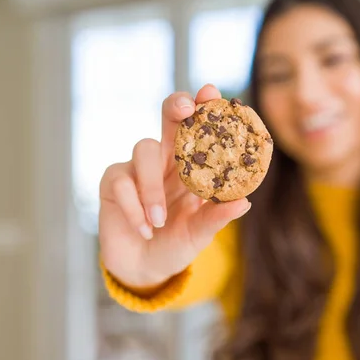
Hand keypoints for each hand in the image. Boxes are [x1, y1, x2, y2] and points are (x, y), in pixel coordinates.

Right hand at [98, 85, 250, 288]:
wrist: (145, 267)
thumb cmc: (177, 242)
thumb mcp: (200, 232)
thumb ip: (217, 217)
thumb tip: (245, 201)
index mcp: (191, 165)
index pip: (199, 128)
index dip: (204, 106)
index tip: (211, 92)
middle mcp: (166, 158)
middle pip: (168, 117)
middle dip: (176, 106)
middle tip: (185, 108)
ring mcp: (137, 167)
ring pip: (143, 149)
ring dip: (153, 186)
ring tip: (160, 219)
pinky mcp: (113, 183)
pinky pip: (122, 183)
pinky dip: (135, 208)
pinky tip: (145, 229)